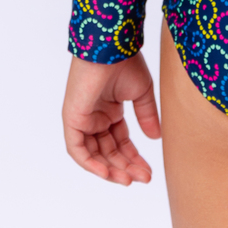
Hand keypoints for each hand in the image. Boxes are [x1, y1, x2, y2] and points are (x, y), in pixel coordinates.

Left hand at [62, 50, 160, 185]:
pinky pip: (77, 150)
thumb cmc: (125, 62)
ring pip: (95, 154)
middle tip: (144, 178)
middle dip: (126, 166)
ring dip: (112, 169)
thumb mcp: (141, 93)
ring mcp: (83, 119)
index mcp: (109, 110)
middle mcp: (95, 117)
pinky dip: (90, 164)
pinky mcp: (72, 119)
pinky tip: (108, 173)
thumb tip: (156, 139)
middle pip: (109, 151)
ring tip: (130, 179)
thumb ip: (146, 116)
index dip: (134, 157)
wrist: (112, 47)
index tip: (149, 172)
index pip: (120, 142)